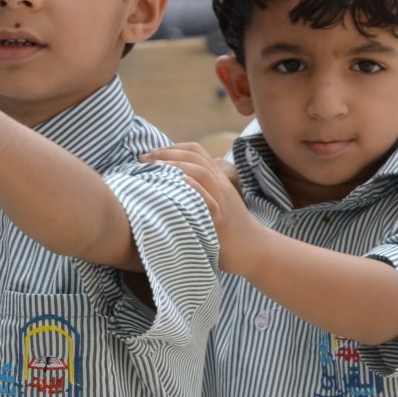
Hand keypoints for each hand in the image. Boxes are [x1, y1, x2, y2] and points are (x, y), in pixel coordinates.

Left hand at [141, 143, 263, 275]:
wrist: (255, 248)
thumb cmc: (230, 228)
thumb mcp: (217, 201)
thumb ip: (200, 189)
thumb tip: (170, 184)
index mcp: (218, 179)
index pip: (195, 151)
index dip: (170, 148)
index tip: (149, 155)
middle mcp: (220, 185)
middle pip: (195, 156)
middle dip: (166, 153)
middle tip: (142, 159)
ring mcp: (222, 202)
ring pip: (202, 173)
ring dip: (175, 166)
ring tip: (153, 167)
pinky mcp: (221, 221)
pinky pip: (210, 201)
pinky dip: (195, 190)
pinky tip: (181, 184)